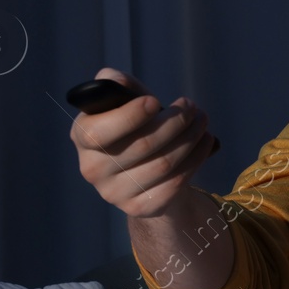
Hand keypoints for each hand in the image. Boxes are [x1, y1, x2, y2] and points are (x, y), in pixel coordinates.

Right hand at [70, 67, 217, 217]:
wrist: (145, 171)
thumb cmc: (134, 128)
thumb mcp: (123, 103)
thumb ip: (117, 86)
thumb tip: (114, 80)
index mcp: (83, 137)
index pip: (100, 132)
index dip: (131, 116)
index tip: (156, 101)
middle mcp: (93, 169)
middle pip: (144, 145)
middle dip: (175, 121)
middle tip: (192, 108)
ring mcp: (115, 193)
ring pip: (164, 163)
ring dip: (191, 138)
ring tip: (201, 122)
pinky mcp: (141, 207)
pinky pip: (176, 182)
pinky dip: (196, 158)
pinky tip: (205, 142)